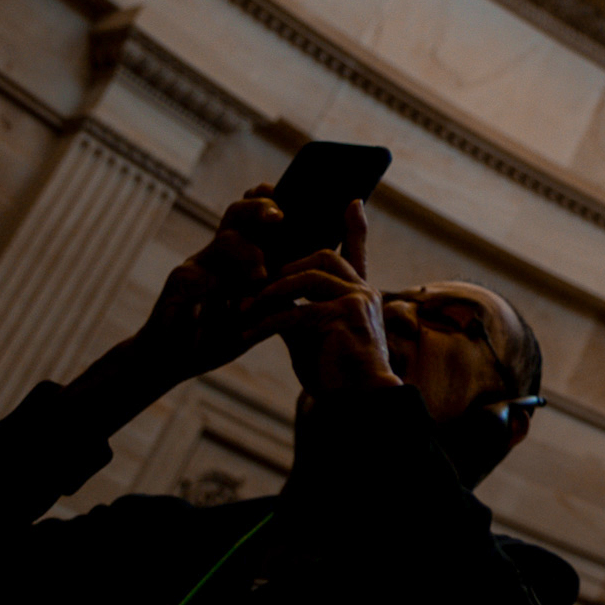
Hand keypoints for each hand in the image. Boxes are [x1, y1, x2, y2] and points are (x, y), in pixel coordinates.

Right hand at [118, 189, 287, 378]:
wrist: (175, 358)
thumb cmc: (223, 331)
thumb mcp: (259, 311)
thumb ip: (285, 292)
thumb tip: (326, 274)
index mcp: (244, 253)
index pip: (259, 216)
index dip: (272, 201)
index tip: (293, 199)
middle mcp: (221, 251)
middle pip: (239, 213)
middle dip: (260, 208)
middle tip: (278, 217)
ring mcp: (198, 264)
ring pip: (226, 241)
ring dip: (248, 256)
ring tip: (259, 277)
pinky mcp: (178, 282)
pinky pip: (199, 276)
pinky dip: (215, 289)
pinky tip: (224, 305)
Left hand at [255, 203, 397, 396]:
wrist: (359, 402)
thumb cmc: (336, 374)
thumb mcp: (314, 336)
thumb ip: (299, 311)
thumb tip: (270, 298)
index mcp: (359, 293)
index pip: (357, 251)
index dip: (355, 227)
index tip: (352, 202)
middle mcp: (362, 291)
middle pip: (320, 257)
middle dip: (282, 268)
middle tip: (251, 286)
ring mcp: (356, 300)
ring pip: (306, 277)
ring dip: (268, 292)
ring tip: (241, 310)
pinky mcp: (344, 316)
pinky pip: (296, 310)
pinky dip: (265, 322)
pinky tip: (245, 335)